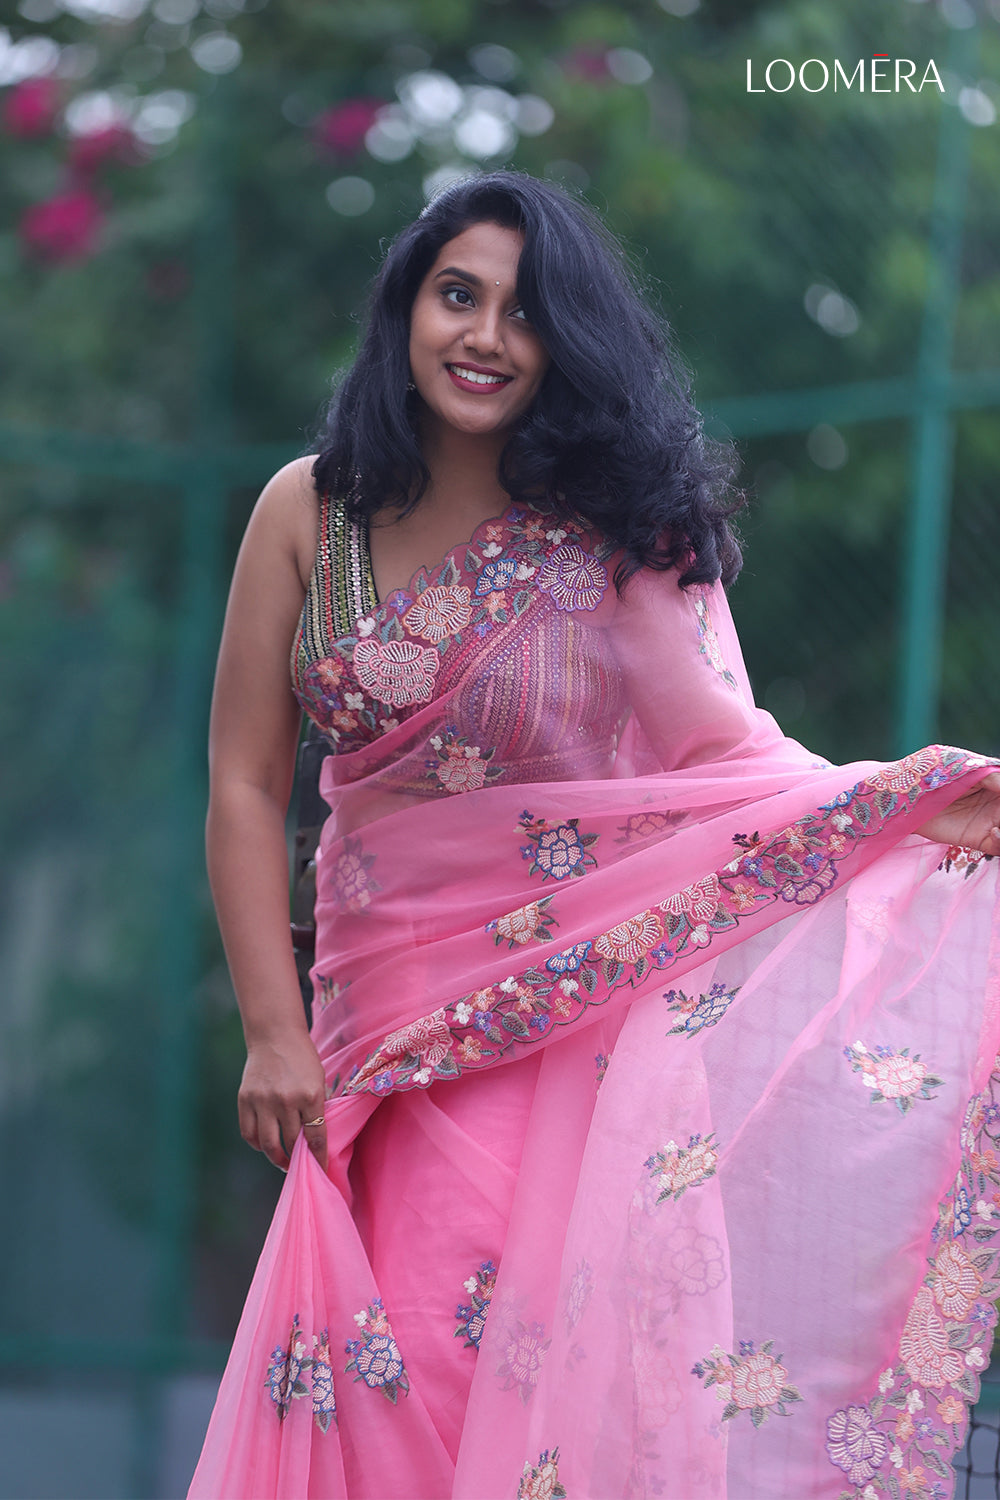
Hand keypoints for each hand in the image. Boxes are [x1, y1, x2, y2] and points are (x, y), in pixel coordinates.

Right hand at [238, 1029, 327, 1173]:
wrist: (275, 1035)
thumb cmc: (302, 1058)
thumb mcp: (318, 1080)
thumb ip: (316, 1108)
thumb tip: (314, 1140)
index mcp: (310, 1095)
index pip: (316, 1137)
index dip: (319, 1158)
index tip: (321, 1170)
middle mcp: (286, 1100)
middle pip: (292, 1143)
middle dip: (298, 1159)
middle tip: (301, 1166)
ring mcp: (263, 1101)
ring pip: (268, 1144)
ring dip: (277, 1159)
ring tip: (283, 1163)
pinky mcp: (245, 1099)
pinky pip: (249, 1133)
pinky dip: (257, 1144)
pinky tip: (265, 1145)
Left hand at [915, 770, 999, 856]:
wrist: (901, 797)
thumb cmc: (929, 774)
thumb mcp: (962, 766)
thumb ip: (991, 775)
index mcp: (996, 780)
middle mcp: (997, 802)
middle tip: (999, 817)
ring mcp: (990, 821)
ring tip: (998, 826)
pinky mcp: (978, 839)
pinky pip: (999, 847)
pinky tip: (996, 831)